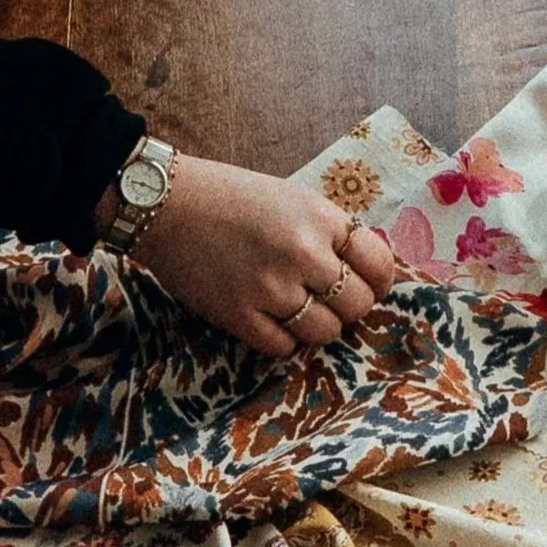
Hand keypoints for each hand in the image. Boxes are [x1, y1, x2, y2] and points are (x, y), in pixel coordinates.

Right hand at [124, 154, 399, 357]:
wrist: (167, 205)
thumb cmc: (233, 198)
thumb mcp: (294, 199)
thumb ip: (332, 233)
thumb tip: (370, 273)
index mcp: (322, 219)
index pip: (379, 265)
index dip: (378, 280)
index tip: (368, 285)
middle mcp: (303, 254)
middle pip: (357, 305)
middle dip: (348, 306)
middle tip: (328, 300)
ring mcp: (271, 288)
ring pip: (325, 332)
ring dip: (318, 326)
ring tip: (298, 310)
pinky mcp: (240, 316)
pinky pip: (285, 347)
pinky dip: (282, 339)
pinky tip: (269, 318)